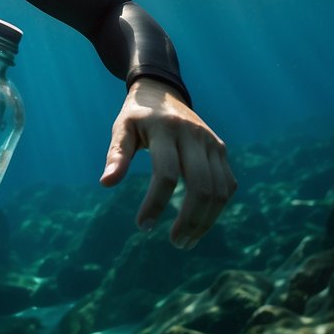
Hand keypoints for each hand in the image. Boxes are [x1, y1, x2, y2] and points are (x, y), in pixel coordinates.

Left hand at [100, 78, 236, 248]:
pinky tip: (200, 223)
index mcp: (166, 129)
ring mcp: (212, 142)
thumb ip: (116, 155)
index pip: (166, 174)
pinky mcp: (221, 149)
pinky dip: (217, 208)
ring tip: (186, 240)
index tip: (143, 226)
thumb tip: (106, 183)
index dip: (155, 204)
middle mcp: (194, 135)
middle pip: (201, 186)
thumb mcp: (121, 129)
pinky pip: (227, 184)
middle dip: (189, 220)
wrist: (162, 91)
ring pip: (219, 190)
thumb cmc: (137, 115)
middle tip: (175, 243)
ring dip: (206, 221)